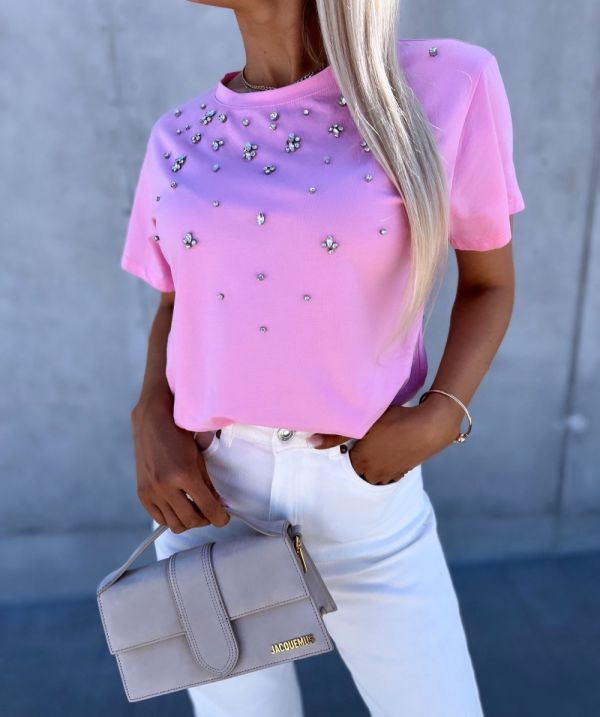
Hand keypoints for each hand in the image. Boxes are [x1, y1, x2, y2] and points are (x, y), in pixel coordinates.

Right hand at [130, 399, 229, 532]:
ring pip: (174, 524)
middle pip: (191, 521)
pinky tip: (178, 507)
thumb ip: (208, 484)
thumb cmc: (178, 435)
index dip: (220, 518)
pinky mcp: (142, 493)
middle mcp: (166, 486)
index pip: (207, 508)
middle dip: (205, 520)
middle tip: (210, 512)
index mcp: (184, 474)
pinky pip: (159, 518)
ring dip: (188, 521)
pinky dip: (171, 518)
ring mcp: (152, 491)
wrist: (151, 422)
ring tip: (194, 509)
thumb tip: (219, 505)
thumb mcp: (199, 458)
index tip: (224, 519)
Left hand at [308, 398, 461, 485]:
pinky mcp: (407, 470)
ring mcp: (392, 473)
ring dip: (372, 466)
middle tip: (358, 444)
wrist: (431, 426)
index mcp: (362, 462)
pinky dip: (387, 467)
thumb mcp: (364, 422)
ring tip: (373, 450)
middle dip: (356, 461)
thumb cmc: (395, 421)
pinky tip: (389, 455)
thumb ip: (335, 434)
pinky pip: (391, 474)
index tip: (347, 439)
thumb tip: (310, 442)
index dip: (345, 450)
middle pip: (359, 471)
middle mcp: (375, 473)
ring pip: (375, 475)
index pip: (345, 463)